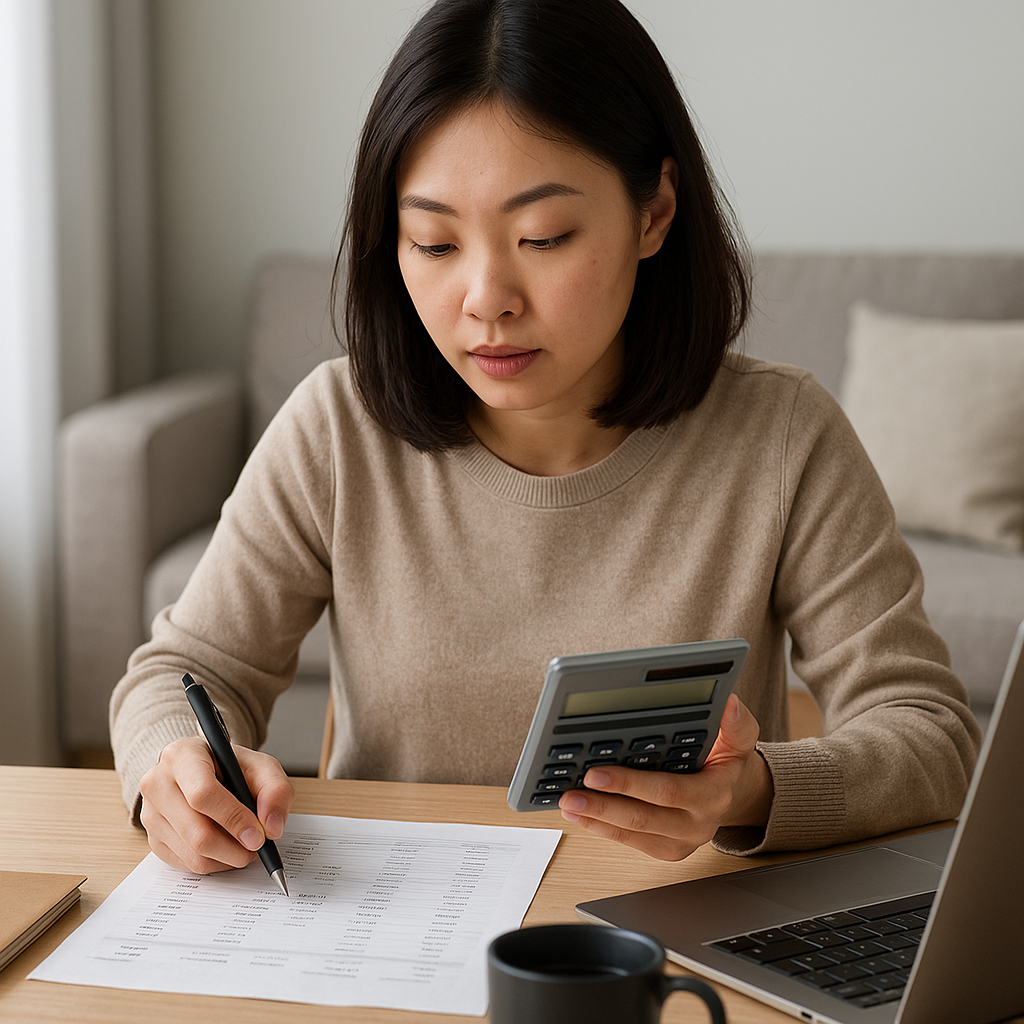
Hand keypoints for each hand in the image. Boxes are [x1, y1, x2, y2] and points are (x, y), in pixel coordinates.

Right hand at [139, 736, 294, 873]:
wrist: (206, 771)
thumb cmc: (231, 767)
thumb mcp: (261, 767)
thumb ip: (275, 790)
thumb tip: (272, 827)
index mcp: (182, 755)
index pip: (203, 794)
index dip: (234, 818)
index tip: (258, 835)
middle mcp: (158, 783)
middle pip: (196, 832)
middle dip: (234, 848)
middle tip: (257, 847)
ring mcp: (151, 813)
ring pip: (192, 854)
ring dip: (227, 858)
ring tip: (245, 845)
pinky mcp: (153, 838)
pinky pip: (186, 864)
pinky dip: (214, 862)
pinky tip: (226, 846)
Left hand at [557, 694, 772, 860]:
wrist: (732, 795)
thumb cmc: (726, 762)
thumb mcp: (739, 739)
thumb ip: (737, 724)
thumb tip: (730, 703)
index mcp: (713, 794)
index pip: (667, 791)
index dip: (629, 784)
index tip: (596, 771)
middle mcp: (698, 823)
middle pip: (642, 817)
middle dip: (602, 804)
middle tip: (572, 790)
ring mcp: (681, 841)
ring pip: (632, 833)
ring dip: (595, 818)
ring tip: (567, 802)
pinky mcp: (666, 850)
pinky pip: (629, 843)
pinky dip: (601, 829)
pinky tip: (579, 815)